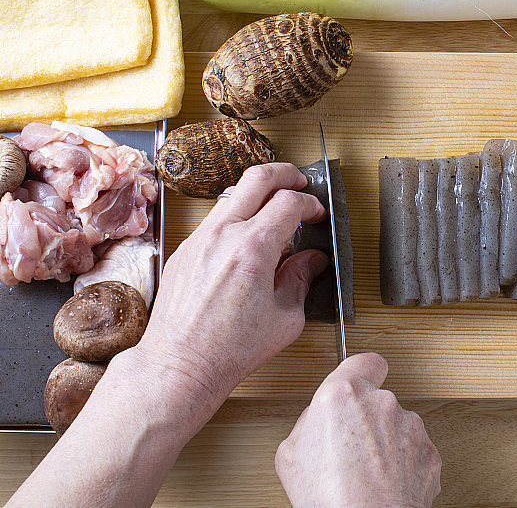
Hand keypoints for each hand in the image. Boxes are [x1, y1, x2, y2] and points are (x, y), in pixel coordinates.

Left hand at [140, 163, 327, 408]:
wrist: (180, 363)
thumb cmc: (230, 349)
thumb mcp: (285, 317)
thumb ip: (301, 279)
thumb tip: (312, 261)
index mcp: (253, 249)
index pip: (289, 202)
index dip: (310, 203)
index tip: (316, 213)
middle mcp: (223, 235)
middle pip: (257, 178)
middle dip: (285, 174)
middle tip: (299, 182)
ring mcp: (199, 238)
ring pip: (233, 194)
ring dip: (258, 195)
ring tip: (274, 211)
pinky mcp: (185, 249)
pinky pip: (215, 219)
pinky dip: (237, 217)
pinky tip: (247, 239)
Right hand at [275, 353, 441, 507]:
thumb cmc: (328, 497)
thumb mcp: (290, 453)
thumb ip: (308, 423)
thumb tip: (317, 421)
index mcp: (344, 394)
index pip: (364, 361)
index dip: (361, 371)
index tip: (359, 382)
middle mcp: (382, 403)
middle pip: (378, 399)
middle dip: (367, 419)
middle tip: (350, 449)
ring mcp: (410, 427)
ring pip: (398, 426)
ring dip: (387, 443)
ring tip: (367, 473)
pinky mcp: (429, 452)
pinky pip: (414, 451)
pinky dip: (404, 464)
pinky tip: (385, 483)